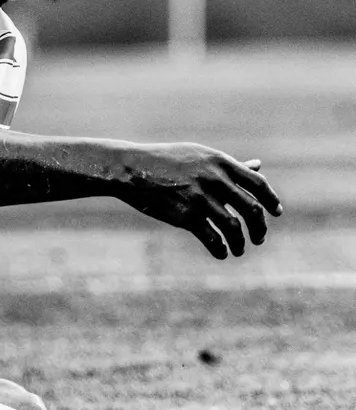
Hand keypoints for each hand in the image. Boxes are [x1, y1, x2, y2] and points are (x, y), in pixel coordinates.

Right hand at [116, 143, 282, 259]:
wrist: (132, 169)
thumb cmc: (167, 160)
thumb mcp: (201, 156)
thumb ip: (231, 164)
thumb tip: (258, 165)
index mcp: (221, 162)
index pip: (258, 184)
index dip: (271, 201)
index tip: (276, 213)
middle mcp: (214, 179)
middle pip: (251, 209)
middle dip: (260, 228)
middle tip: (259, 238)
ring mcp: (201, 198)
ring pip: (235, 228)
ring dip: (241, 244)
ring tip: (239, 250)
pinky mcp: (186, 216)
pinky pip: (213, 239)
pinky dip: (221, 250)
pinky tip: (222, 253)